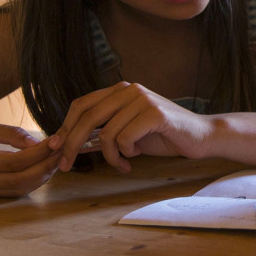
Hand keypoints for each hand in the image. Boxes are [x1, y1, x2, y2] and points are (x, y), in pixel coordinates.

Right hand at [0, 121, 59, 197]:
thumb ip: (8, 134)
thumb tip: (36, 143)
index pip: (14, 162)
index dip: (38, 153)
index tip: (56, 140)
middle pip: (19, 180)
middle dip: (45, 167)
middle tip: (62, 152)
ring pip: (18, 190)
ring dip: (41, 177)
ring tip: (56, 160)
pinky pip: (12, 193)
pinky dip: (31, 183)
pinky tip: (42, 170)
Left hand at [49, 82, 212, 172]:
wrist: (200, 137)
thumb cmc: (162, 135)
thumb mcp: (126, 132)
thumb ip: (102, 133)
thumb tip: (68, 144)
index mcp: (120, 90)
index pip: (81, 105)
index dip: (65, 127)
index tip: (55, 149)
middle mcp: (130, 89)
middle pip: (87, 117)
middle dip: (72, 145)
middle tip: (65, 166)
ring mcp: (143, 99)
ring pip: (107, 133)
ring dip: (110, 156)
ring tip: (122, 163)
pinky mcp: (155, 113)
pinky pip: (125, 139)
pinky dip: (126, 154)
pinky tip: (136, 157)